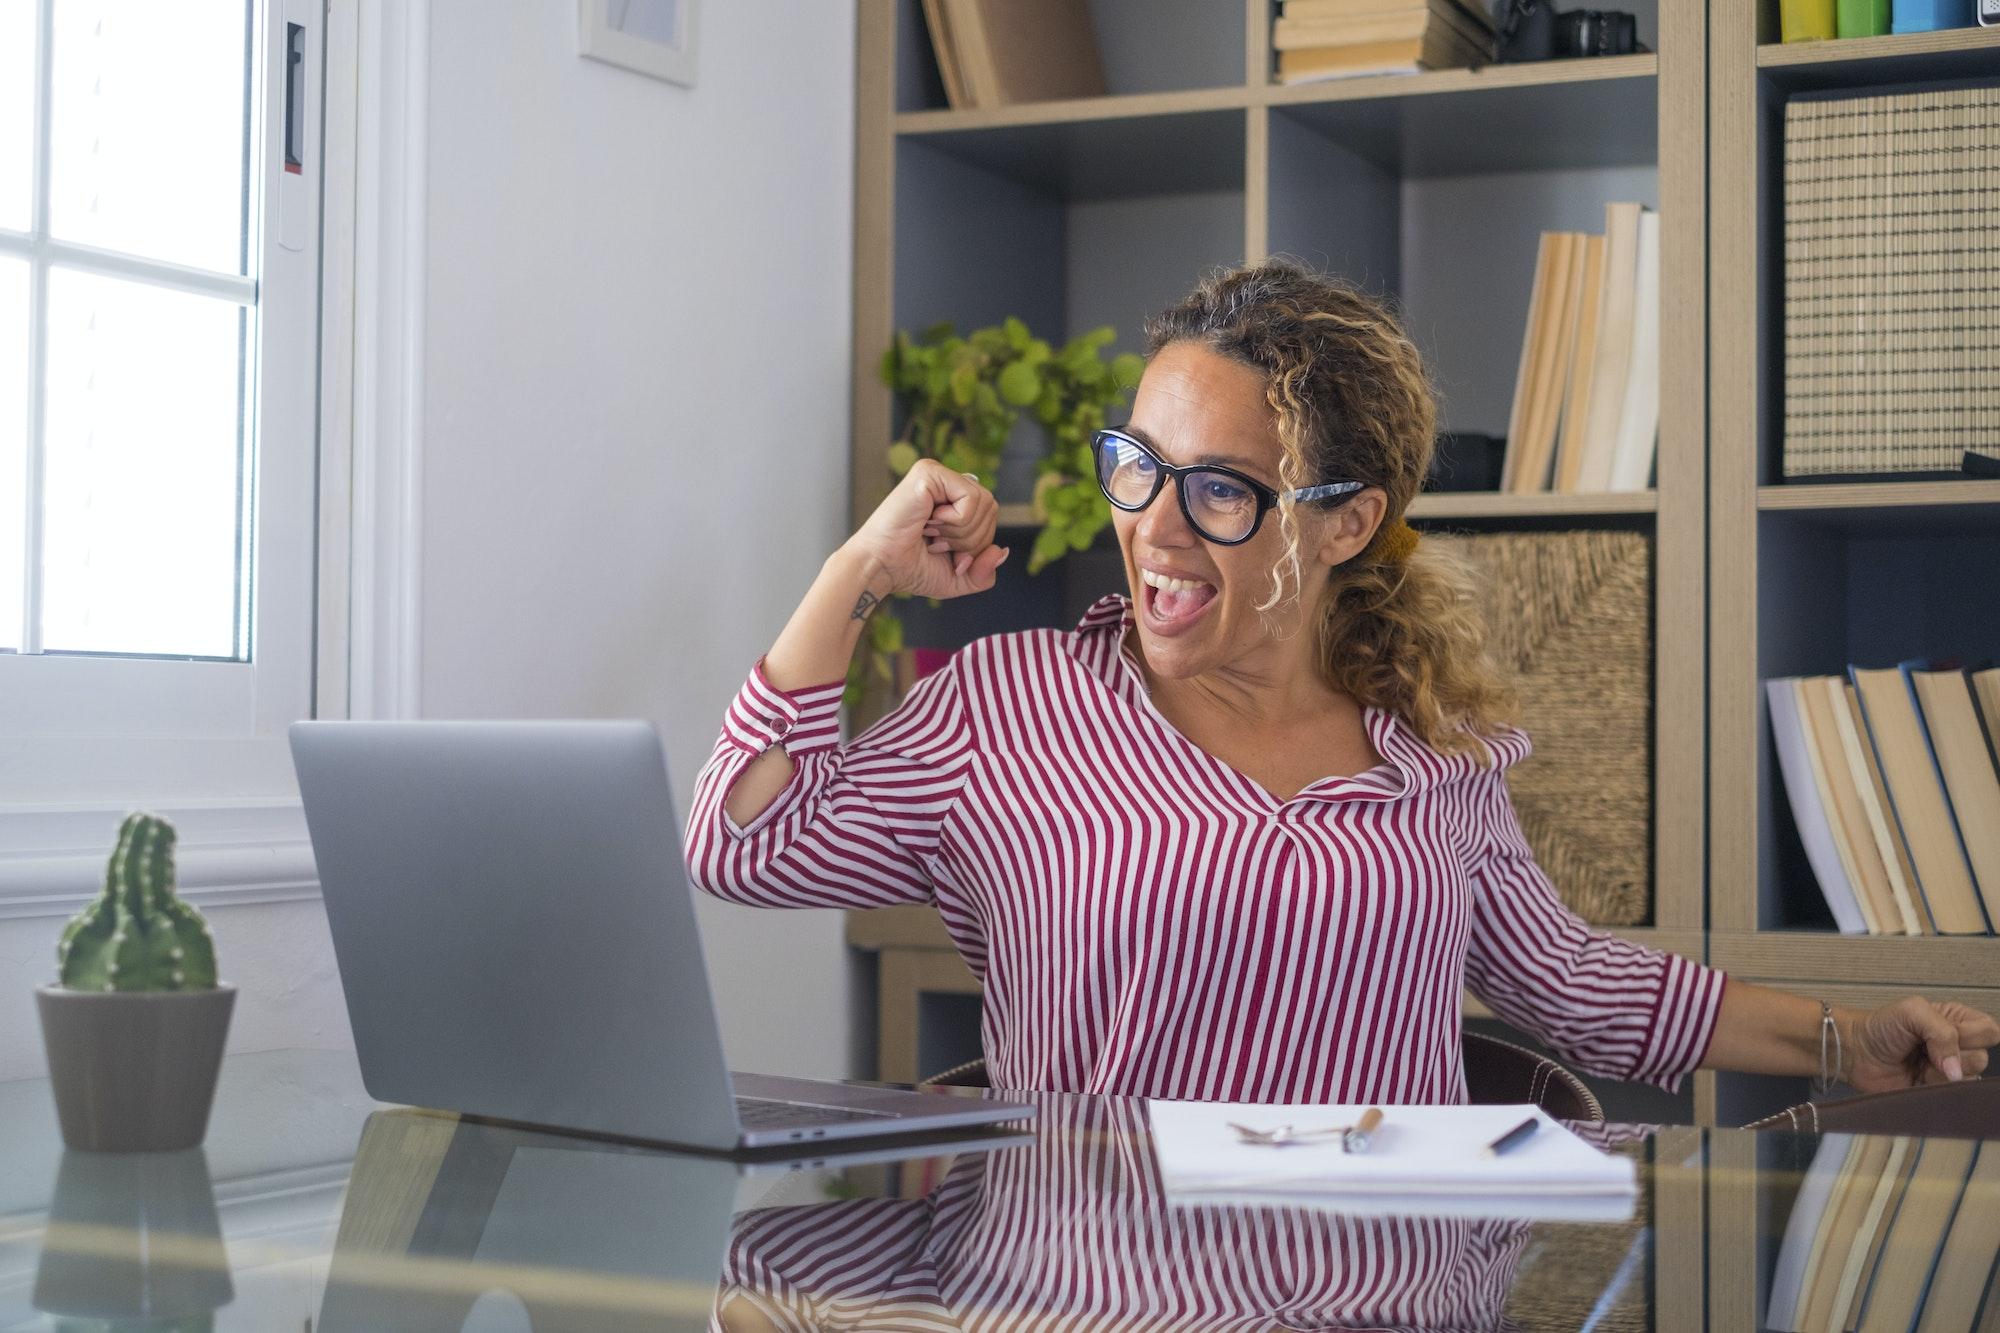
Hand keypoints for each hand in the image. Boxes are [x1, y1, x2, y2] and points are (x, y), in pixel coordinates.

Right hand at [843, 458, 1007, 600]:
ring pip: (984, 503)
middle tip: (936, 543)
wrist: (880, 568)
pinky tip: (929, 522)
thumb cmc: (910, 569)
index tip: (943, 552)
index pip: (990, 515)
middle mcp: (946, 482)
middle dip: (970, 540)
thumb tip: (1001, 550)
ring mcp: (937, 474)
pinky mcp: (929, 472)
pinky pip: (971, 498)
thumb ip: (985, 571)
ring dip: (961, 533)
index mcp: (953, 499)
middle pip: (992, 508)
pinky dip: (956, 522)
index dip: (977, 544)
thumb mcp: (958, 578)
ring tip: (931, 533)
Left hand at [1845, 997, 1998, 1091]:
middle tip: (1926, 1049)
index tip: (1947, 1033)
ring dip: (1941, 1073)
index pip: (1990, 1030)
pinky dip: (1935, 1088)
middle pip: (1983, 1058)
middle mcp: (1959, 1047)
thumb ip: (1942, 1032)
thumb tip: (1956, 1070)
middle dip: (1954, 1055)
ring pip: (1970, 1079)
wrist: (1856, 1053)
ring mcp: (1949, 1072)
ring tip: (1920, 1064)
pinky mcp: (1938, 1092)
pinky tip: (1919, 1078)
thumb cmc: (1882, 1027)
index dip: (1971, 1035)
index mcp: (1958, 1022)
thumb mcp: (1912, 1012)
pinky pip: (1952, 1097)